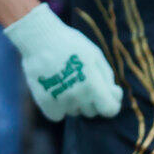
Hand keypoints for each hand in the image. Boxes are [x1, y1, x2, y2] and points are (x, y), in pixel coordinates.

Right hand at [5, 5, 122, 121]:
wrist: (39, 38)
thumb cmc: (70, 44)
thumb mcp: (95, 55)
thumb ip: (107, 78)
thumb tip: (114, 95)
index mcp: (93, 85)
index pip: (110, 110)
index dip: (112, 104)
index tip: (109, 94)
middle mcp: (77, 96)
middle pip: (91, 111)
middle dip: (92, 100)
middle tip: (82, 80)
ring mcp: (60, 100)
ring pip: (74, 112)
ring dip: (74, 102)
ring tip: (65, 80)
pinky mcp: (44, 102)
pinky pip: (57, 115)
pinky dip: (57, 107)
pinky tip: (55, 90)